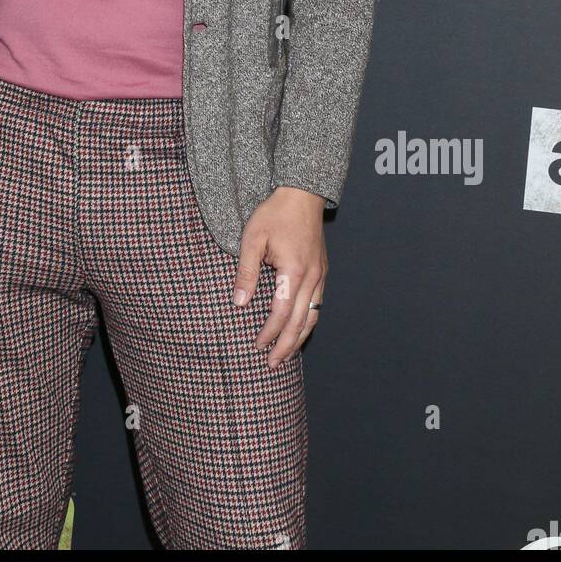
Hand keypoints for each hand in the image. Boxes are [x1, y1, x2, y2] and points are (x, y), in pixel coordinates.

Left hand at [233, 187, 326, 367]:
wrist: (302, 195)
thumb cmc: (275, 214)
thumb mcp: (252, 239)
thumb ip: (246, 272)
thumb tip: (239, 303)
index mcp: (294, 271)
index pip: (281, 312)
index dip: (269, 333)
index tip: (256, 346)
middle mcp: (312, 278)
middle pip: (300, 322)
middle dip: (286, 346)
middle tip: (272, 365)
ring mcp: (320, 276)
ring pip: (312, 316)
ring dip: (299, 338)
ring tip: (285, 355)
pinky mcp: (321, 272)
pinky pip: (317, 305)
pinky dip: (307, 322)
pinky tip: (297, 330)